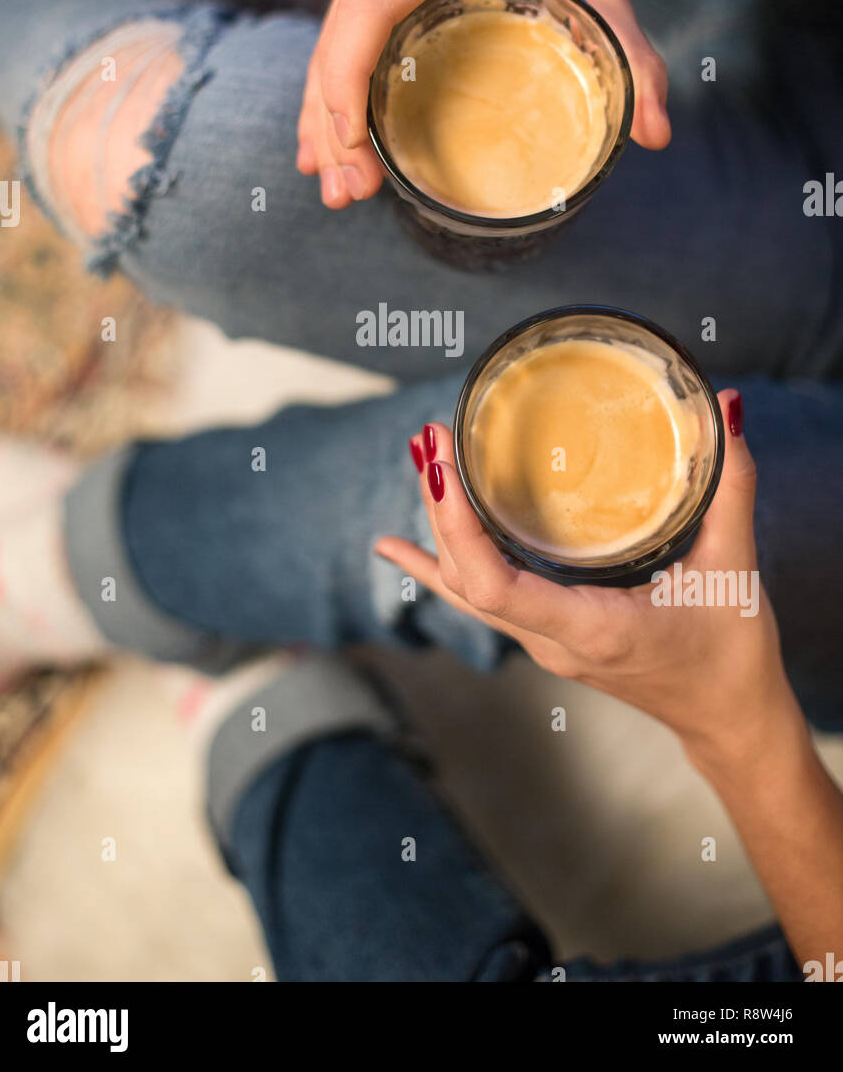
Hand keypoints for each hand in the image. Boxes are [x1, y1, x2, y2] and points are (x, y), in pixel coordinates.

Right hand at [297, 0, 670, 208]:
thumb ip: (631, 54)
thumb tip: (658, 134)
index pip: (371, 7)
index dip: (348, 80)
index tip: (354, 147)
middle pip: (340, 34)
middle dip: (334, 122)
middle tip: (350, 194)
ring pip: (328, 37)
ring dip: (322, 116)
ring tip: (337, 188)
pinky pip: (332, 31)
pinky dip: (325, 91)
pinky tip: (319, 147)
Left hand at [377, 391, 796, 764]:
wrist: (726, 718)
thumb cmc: (730, 651)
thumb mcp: (735, 570)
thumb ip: (731, 489)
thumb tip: (725, 408)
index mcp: (590, 628)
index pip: (494, 585)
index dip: (457, 526)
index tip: (445, 465)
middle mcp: (551, 640)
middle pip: (466, 579)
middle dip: (439, 507)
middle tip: (430, 437)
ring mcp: (542, 642)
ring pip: (465, 589)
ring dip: (438, 526)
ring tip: (420, 461)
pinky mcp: (544, 634)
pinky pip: (477, 598)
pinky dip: (435, 568)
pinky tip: (393, 548)